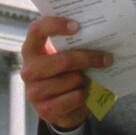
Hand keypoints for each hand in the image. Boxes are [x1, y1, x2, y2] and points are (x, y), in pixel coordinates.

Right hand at [20, 15, 113, 129]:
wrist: (59, 107)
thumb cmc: (63, 73)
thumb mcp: (62, 56)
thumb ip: (71, 45)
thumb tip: (100, 36)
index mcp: (31, 50)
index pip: (37, 30)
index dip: (55, 25)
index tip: (77, 26)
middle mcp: (28, 70)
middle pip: (63, 60)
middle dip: (88, 58)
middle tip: (107, 58)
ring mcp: (34, 91)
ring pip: (72, 80)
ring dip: (85, 79)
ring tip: (88, 79)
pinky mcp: (44, 109)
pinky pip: (74, 97)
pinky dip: (84, 94)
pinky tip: (84, 92)